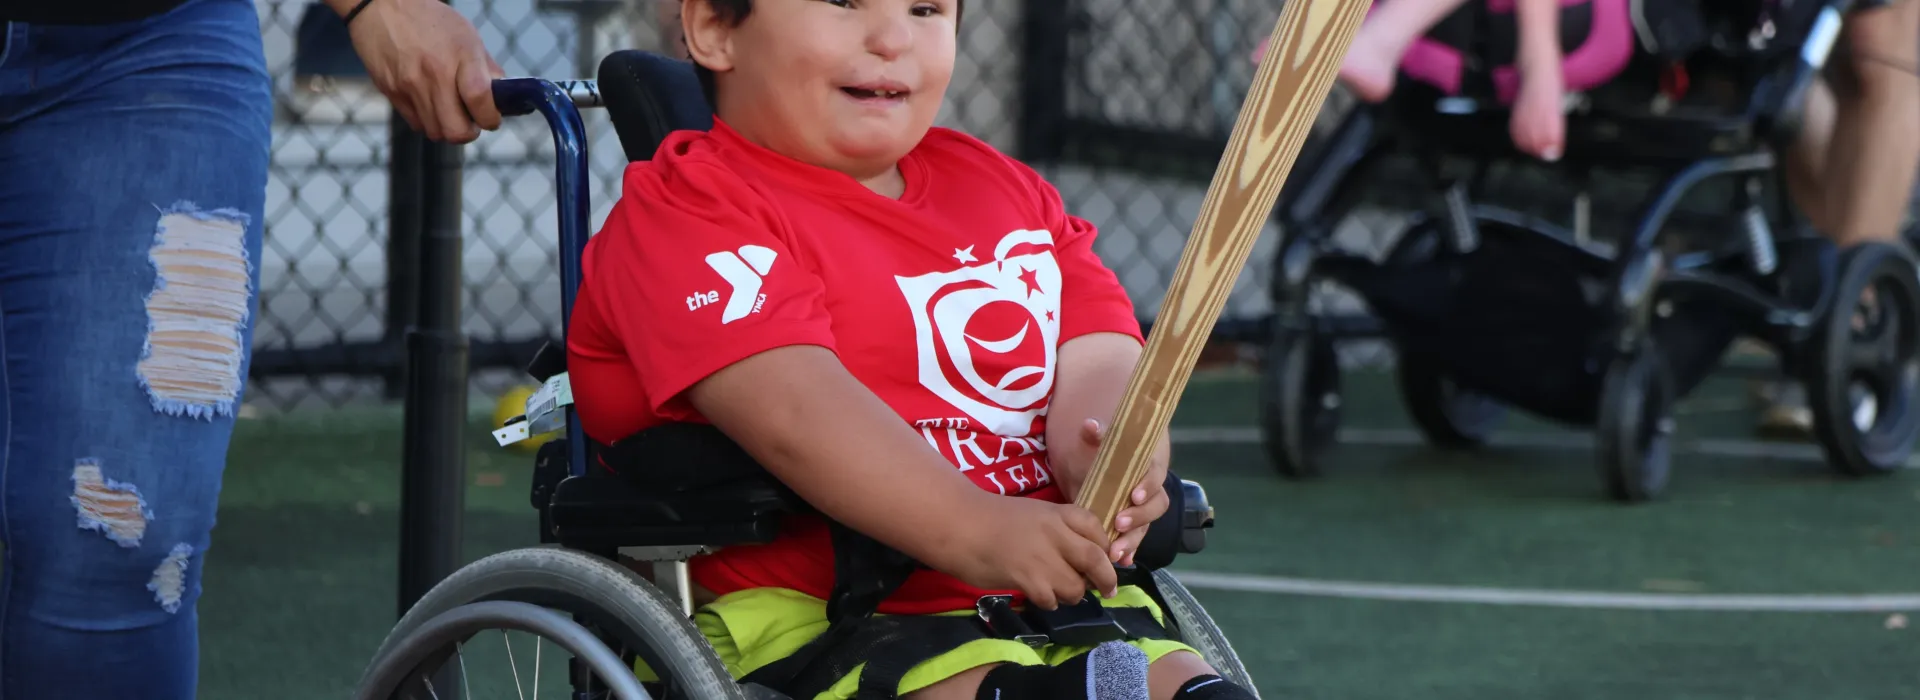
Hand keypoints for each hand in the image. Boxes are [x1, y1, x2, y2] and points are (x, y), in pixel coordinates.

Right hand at [343, 0, 504, 142]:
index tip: (491, 118)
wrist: (381, 7)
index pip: (480, 100)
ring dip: (447, 127)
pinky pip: (415, 123)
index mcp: (460, 56)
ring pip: (435, 132)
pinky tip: (429, 102)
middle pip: (456, 131)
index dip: (491, 118)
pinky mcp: (390, 92)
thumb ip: (487, 68)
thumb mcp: (467, 35)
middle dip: (468, 132)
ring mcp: (410, 86)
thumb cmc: (429, 20)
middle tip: (470, 120)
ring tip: (449, 109)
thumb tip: (502, 97)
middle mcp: (434, 74)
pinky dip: (427, 120)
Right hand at [930, 494, 1118, 610]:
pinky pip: (1051, 599)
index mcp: (1058, 513)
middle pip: (1096, 559)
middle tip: (1107, 591)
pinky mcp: (1027, 579)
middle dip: (1106, 578)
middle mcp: (1056, 533)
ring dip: (1071, 594)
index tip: (1107, 560)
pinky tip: (1038, 594)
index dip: (1106, 548)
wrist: (959, 524)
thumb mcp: (1035, 514)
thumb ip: (1060, 531)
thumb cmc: (993, 518)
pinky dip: (1049, 601)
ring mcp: (1042, 557)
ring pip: (1075, 587)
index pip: (1097, 529)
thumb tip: (1085, 557)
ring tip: (1057, 590)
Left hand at [1076, 418, 1168, 567]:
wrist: (1114, 466)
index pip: (1156, 476)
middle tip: (1118, 524)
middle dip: (1139, 518)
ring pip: (1146, 528)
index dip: (1147, 486)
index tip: (1133, 496)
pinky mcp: (1134, 527)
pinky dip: (1129, 552)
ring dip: (1132, 541)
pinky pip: (1136, 541)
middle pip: (1156, 507)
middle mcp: (1151, 492)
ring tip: (1114, 553)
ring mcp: (1144, 512)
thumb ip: (1096, 436)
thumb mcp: (1101, 444)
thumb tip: (1090, 426)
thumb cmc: (1109, 453)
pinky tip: (1120, 563)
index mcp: (1149, 468)